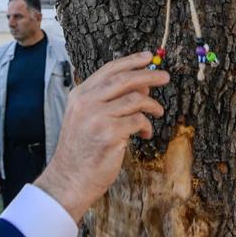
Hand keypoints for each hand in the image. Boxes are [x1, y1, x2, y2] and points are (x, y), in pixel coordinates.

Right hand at [33, 53, 167, 222]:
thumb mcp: (88, 119)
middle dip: (149, 75)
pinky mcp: (110, 134)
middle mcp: (86, 102)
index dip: (131, 61)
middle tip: (166, 77)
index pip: (109, 70)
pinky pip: (138, 121)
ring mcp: (97, 117)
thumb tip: (141, 85)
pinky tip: (144, 134)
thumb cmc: (82, 150)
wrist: (69, 179)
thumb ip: (109, 100)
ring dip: (152, 105)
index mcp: (80, 95)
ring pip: (135, 99)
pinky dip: (146, 126)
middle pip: (124, 79)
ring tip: (158, 112)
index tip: (148, 56)